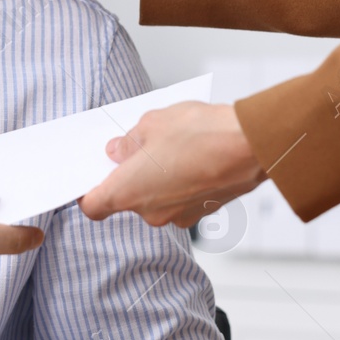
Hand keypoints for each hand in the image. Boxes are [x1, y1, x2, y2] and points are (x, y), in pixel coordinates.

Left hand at [79, 102, 266, 228]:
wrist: (250, 146)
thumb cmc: (199, 133)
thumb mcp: (151, 123)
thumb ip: (128, 142)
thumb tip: (118, 151)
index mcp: (128, 192)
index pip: (93, 207)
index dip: (89, 192)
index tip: (93, 176)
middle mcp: (150, 213)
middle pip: (128, 199)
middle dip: (132, 175)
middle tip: (141, 147)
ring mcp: (178, 216)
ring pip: (157, 198)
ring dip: (159, 179)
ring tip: (175, 148)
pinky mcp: (202, 214)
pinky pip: (181, 199)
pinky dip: (182, 184)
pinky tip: (194, 158)